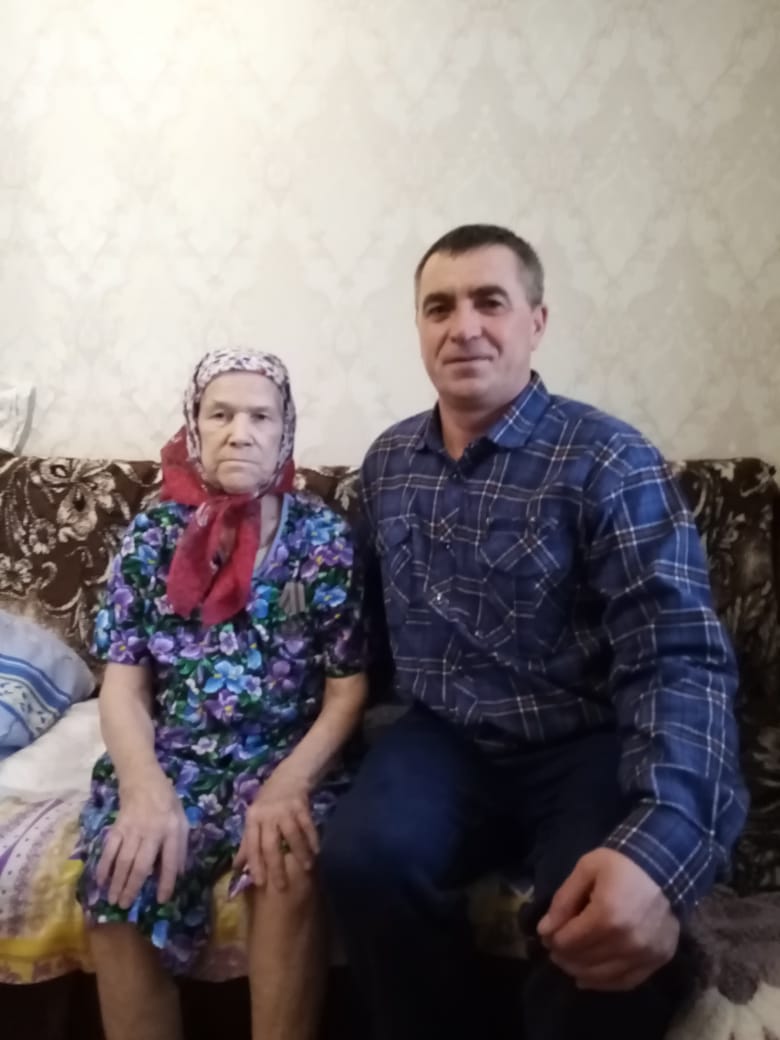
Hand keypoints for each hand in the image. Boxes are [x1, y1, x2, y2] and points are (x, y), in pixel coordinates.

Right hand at [96, 770, 188, 908]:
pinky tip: (100, 881)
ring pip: (122, 861)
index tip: (161, 900)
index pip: (170, 861)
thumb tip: (177, 874)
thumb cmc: (167, 803)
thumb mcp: (182, 821)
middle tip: (125, 906)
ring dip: (116, 882)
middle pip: (140, 865)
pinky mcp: (117, 827)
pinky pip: (109, 849)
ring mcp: (132, 830)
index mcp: (171, 831)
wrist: (144, 781)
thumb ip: (180, 847)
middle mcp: (151, 832)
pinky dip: (103, 866)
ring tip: (112, 900)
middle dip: (132, 888)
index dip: (166, 882)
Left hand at [234, 766, 317, 891]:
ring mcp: (284, 808)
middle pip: (270, 843)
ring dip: (299, 852)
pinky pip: (307, 825)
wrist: (289, 775)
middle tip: (282, 887)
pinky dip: (312, 838)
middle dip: (276, 866)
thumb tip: (236, 868)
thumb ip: (247, 843)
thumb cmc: (268, 802)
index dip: (255, 864)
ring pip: (291, 835)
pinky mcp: (301, 804)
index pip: (252, 845)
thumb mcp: (254, 819)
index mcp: (252, 818)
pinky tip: (316, 851)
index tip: (259, 883)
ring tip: (306, 868)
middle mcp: (267, 814)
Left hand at [537, 848, 679, 990]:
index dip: (552, 940)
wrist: (666, 866)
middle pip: (583, 961)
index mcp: (607, 915)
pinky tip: (587, 978)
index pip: (569, 942)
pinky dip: (603, 983)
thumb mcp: (586, 869)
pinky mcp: (659, 960)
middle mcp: (627, 941)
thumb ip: (564, 900)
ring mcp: (645, 954)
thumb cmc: (622, 864)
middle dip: (563, 956)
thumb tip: (545, 930)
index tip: (547, 934)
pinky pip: (626, 982)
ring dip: (579, 971)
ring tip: (569, 961)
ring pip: (602, 976)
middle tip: (555, 947)